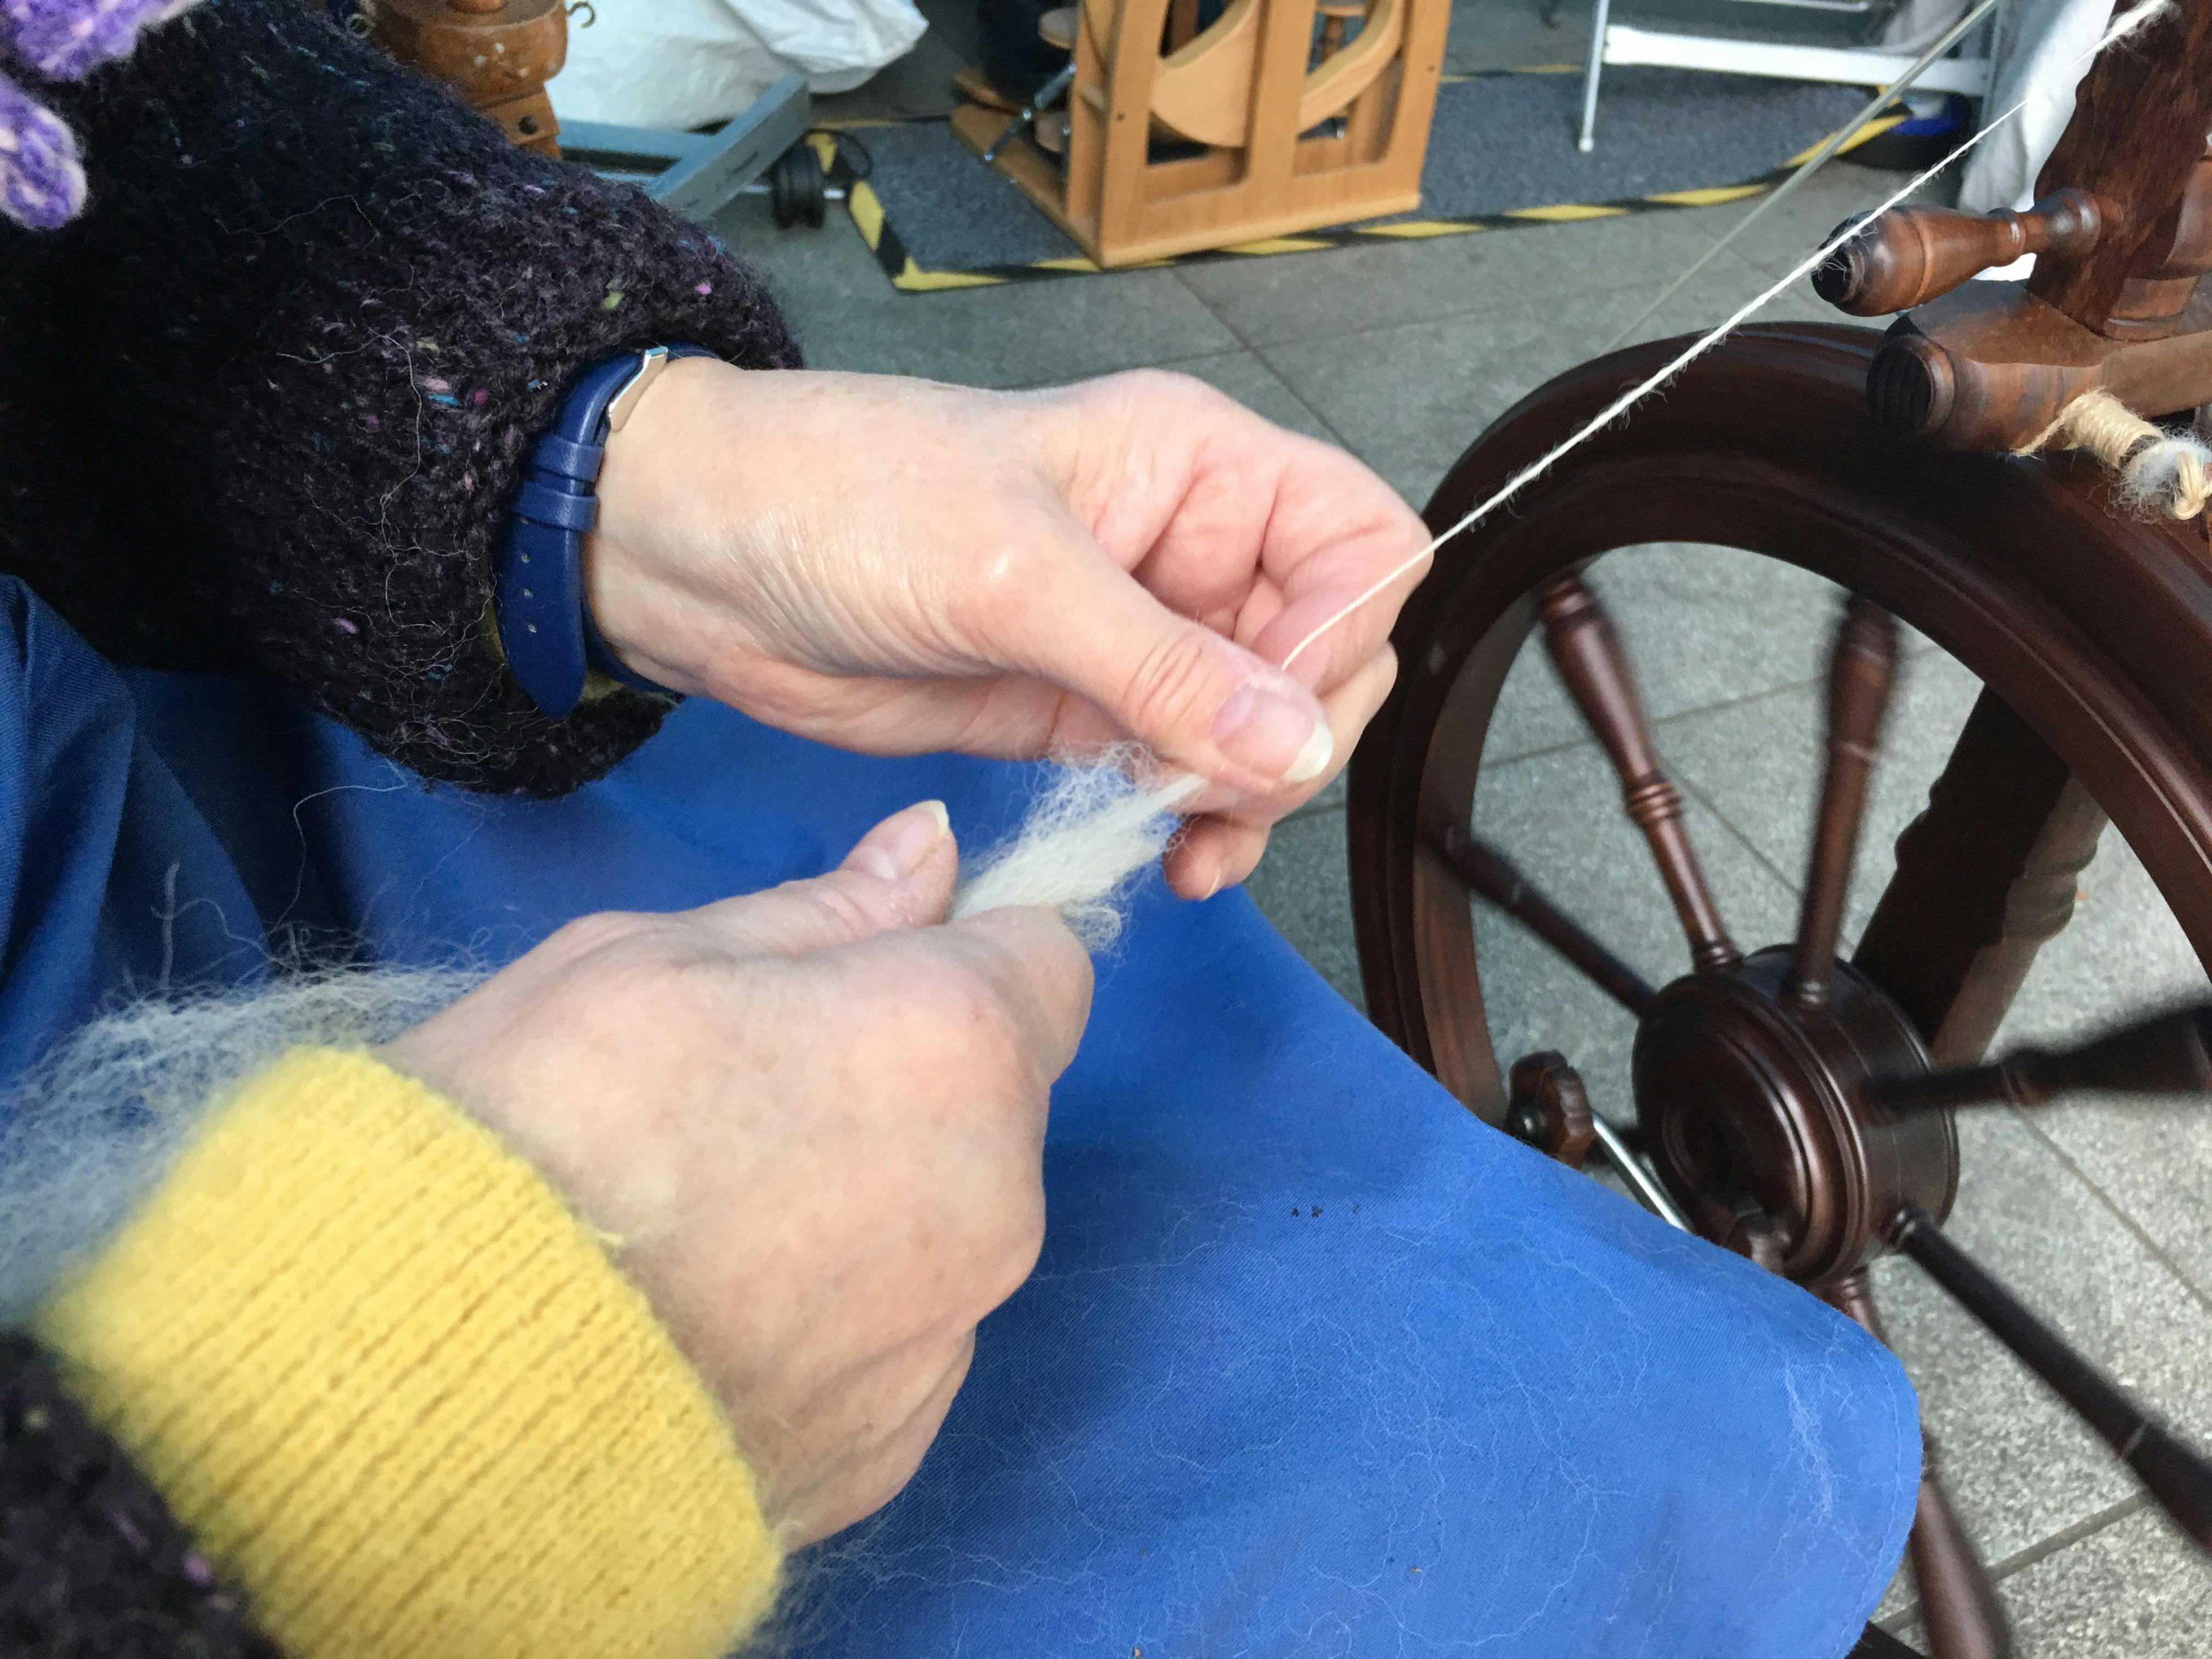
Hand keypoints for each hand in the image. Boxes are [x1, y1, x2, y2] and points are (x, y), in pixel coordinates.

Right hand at [375, 802, 1087, 1545]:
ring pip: (949, 1225)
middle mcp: (993, 1200)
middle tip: (740, 1090)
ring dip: (869, 1200)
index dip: (958, 951)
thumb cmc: (524, 1138)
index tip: (869, 969)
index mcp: (952, 1045)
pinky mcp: (891, 1450)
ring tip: (702, 1216)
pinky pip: (894, 1343)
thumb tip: (929, 852)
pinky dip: (828, 1318)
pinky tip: (706, 1317)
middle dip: (904, 1074)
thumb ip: (825, 909)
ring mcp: (945, 1340)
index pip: (1044, 962)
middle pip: (997, 1100)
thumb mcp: (648, 959)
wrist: (418, 1395)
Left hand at [585, 363, 1429, 897]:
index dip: (1345, 632)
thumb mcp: (1015, 575)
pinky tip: (1174, 859)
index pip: (1359, 544)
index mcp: (1200, 467)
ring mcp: (1140, 638)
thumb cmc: (850, 501)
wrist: (708, 559)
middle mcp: (1190, 549)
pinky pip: (1185, 775)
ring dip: (1253, 799)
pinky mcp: (1086, 712)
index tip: (1275, 710)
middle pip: (1329, 652)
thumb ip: (1162, 667)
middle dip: (1294, 736)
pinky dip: (1195, 822)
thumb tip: (1297, 745)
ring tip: (1197, 850)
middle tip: (1217, 793)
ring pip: (1264, 730)